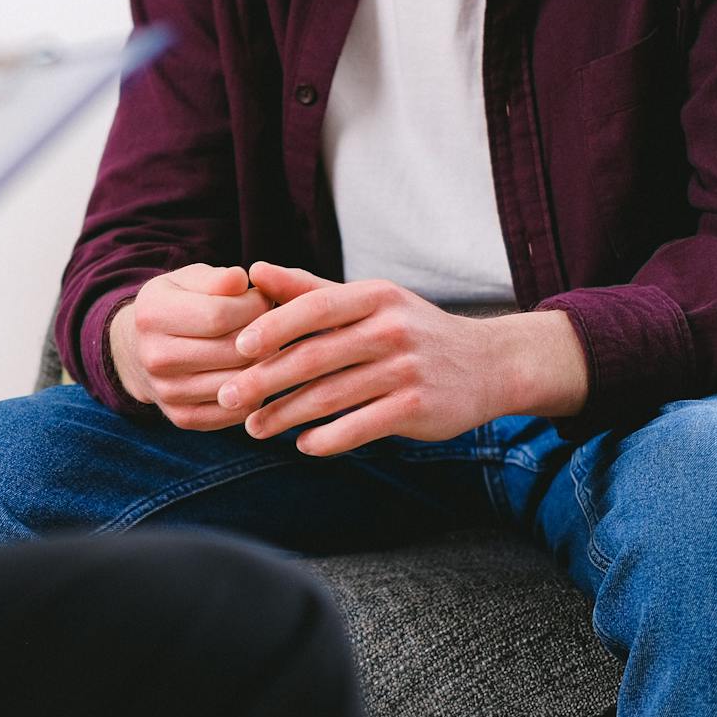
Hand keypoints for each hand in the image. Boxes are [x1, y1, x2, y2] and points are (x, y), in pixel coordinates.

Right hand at [110, 264, 271, 430]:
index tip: (263, 299)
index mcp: (152, 315)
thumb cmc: (175, 306)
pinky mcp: (182, 418)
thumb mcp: (188, 280)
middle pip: (232, 351)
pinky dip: (254, 393)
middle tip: (271, 325)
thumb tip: (242, 280)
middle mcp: (154, 358)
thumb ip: (217, 278)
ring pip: (237, 382)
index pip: (220, 314)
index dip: (254, 306)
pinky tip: (252, 372)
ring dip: (262, 364)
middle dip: (263, 336)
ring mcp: (167, 392)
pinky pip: (235, 411)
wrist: (137, 350)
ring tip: (262, 347)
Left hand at [217, 263, 588, 456]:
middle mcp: (391, 329)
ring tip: (255, 428)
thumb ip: (309, 289)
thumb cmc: (411, 331)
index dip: (273, 327)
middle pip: (314, 356)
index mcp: (374, 297)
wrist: (488, 365)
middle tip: (227, 397)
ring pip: (331, 396)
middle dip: (264, 380)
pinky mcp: (417, 407)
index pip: (314, 307)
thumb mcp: (368, 302)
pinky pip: (361, 427)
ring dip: (286, 416)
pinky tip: (303, 446)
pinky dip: (327, 439)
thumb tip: (255, 270)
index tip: (237, 348)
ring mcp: (406, 370)